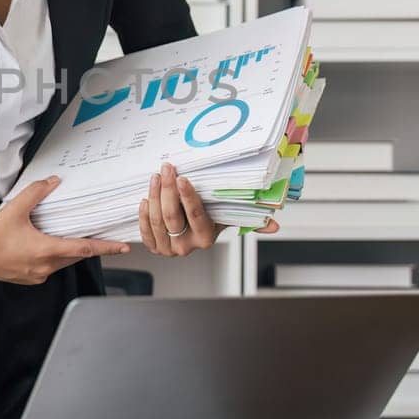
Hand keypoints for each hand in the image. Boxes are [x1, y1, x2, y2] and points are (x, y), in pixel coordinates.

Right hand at [0, 175, 129, 285]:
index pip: (83, 249)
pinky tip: (50, 245)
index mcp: (45, 251)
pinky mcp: (28, 278)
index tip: (123, 247)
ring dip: (71, 252)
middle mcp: (45, 267)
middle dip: (89, 248)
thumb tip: (53, 181)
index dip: (105, 247)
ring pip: (63, 263)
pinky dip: (56, 257)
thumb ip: (36, 193)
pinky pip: (50, 267)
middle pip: (75, 257)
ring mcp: (37, 275)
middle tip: (103, 238)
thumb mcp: (14, 210)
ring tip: (76, 239)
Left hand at [139, 162, 278, 256]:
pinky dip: (143, 214)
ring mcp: (169, 249)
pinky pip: (145, 231)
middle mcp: (187, 246)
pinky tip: (145, 198)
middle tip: (166, 169)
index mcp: (206, 239)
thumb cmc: (211, 221)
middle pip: (171, 216)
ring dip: (154, 196)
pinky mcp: (155, 247)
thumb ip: (251, 221)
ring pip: (156, 220)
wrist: (191, 237)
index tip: (182, 178)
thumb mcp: (228, 218)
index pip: (195, 215)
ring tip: (156, 177)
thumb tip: (275, 225)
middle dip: (167, 189)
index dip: (187, 196)